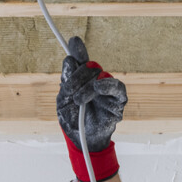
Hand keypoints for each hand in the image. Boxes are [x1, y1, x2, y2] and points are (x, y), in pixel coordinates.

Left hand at [57, 37, 126, 152]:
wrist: (81, 140)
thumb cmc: (73, 120)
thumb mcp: (63, 100)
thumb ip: (66, 81)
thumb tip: (69, 60)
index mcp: (80, 80)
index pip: (81, 61)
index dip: (78, 50)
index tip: (73, 41)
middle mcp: (95, 81)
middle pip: (90, 67)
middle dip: (77, 76)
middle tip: (69, 89)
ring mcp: (107, 90)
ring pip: (101, 74)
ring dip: (88, 84)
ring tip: (79, 99)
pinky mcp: (118, 100)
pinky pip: (118, 87)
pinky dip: (108, 84)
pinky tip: (98, 88)